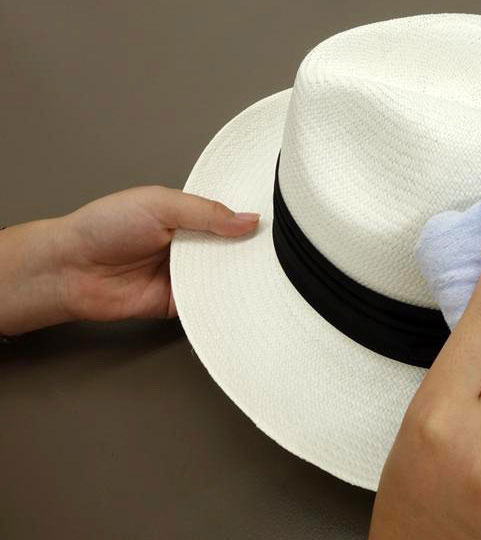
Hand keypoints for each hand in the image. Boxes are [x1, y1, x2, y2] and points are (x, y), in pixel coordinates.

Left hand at [0, 186, 258, 334]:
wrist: (71, 269)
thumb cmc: (104, 227)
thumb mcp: (159, 205)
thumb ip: (205, 212)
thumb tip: (248, 220)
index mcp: (189, 216)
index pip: (230, 217)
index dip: (251, 221)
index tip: (278, 222)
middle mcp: (192, 245)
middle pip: (234, 249)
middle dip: (252, 251)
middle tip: (278, 251)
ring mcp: (188, 275)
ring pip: (227, 278)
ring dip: (241, 277)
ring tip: (268, 274)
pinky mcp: (182, 303)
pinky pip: (211, 304)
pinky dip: (225, 303)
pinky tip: (242, 297)